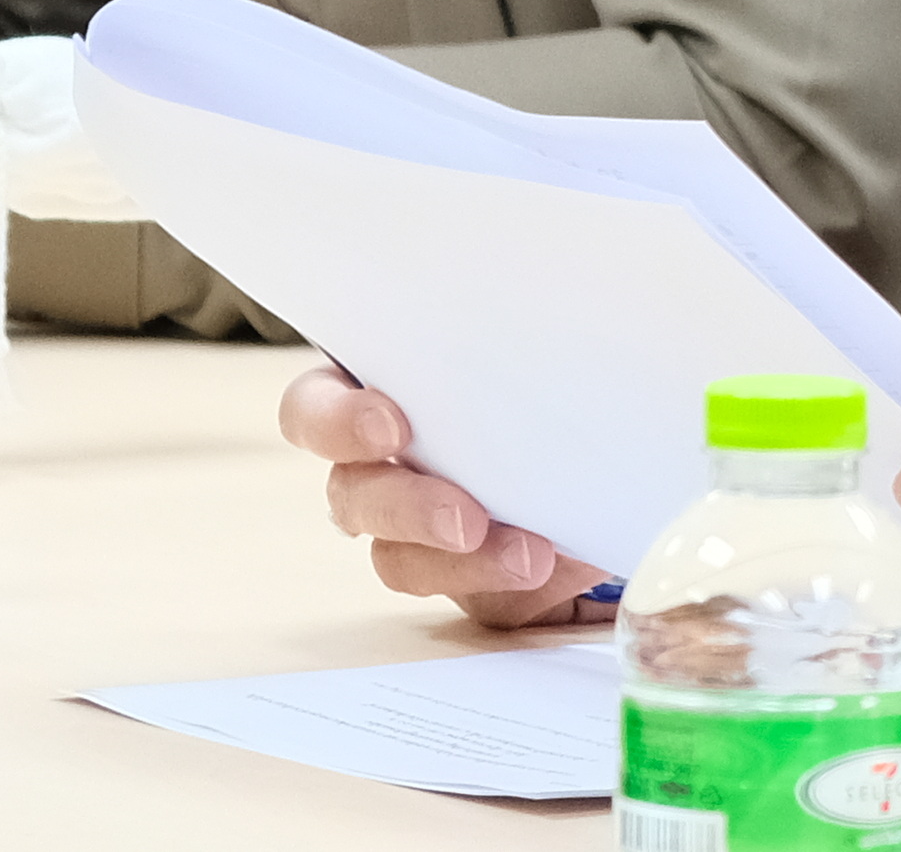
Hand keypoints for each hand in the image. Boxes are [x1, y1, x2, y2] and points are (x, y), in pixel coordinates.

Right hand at [279, 364, 616, 627]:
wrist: (587, 460)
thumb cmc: (545, 381)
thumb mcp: (534, 353)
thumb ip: (525, 340)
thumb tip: (565, 310)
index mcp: (377, 391)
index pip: (314, 406)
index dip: (337, 421)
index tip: (391, 428)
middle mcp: (378, 466)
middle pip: (351, 493)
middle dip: (406, 507)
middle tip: (465, 519)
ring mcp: (410, 530)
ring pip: (397, 558)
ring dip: (462, 562)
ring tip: (532, 555)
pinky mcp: (457, 574)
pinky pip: (462, 591)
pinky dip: (503, 578)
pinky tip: (549, 562)